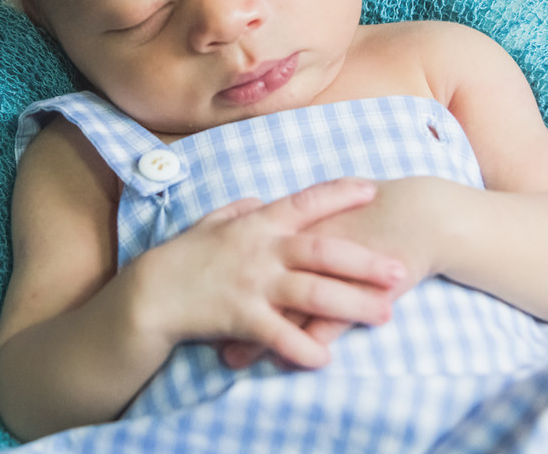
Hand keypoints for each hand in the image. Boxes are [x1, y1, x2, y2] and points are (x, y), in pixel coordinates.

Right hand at [141, 178, 407, 368]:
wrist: (147, 294)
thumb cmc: (180, 258)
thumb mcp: (209, 224)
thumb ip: (238, 210)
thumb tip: (258, 199)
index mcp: (255, 223)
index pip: (304, 203)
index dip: (339, 194)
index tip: (372, 188)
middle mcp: (259, 250)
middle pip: (322, 252)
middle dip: (364, 261)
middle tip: (400, 269)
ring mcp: (251, 284)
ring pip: (311, 292)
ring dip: (351, 305)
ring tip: (385, 315)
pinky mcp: (239, 317)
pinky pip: (278, 333)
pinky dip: (303, 346)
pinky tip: (326, 359)